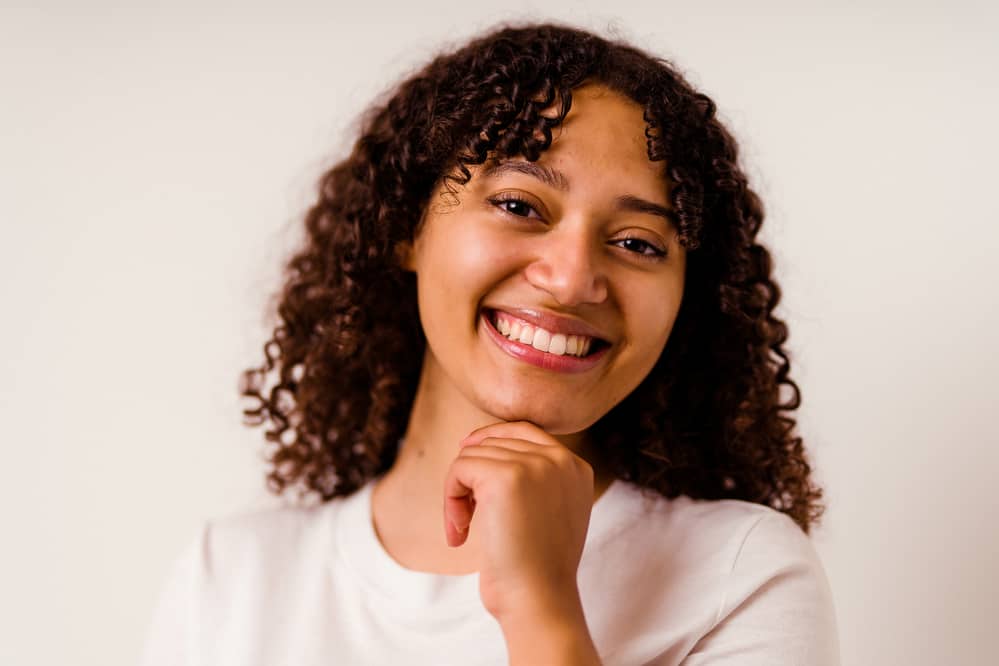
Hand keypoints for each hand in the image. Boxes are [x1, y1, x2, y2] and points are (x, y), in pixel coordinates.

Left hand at [442, 420, 595, 624]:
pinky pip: (459, 469)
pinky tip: (459, 533)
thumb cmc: (537, 569)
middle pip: (494, 442)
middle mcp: (560, 459)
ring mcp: (534, 465)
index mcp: (576, 466)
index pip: (524, 430)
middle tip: (466, 521)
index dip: (490, 441)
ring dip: (457, 495)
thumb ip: (535, 480)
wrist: (539, 600)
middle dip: (471, 478)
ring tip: (463, 531)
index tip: (467, 468)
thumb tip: (482, 444)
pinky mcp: (504, 477)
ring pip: (472, 456)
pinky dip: (450, 501)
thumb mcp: (551, 513)